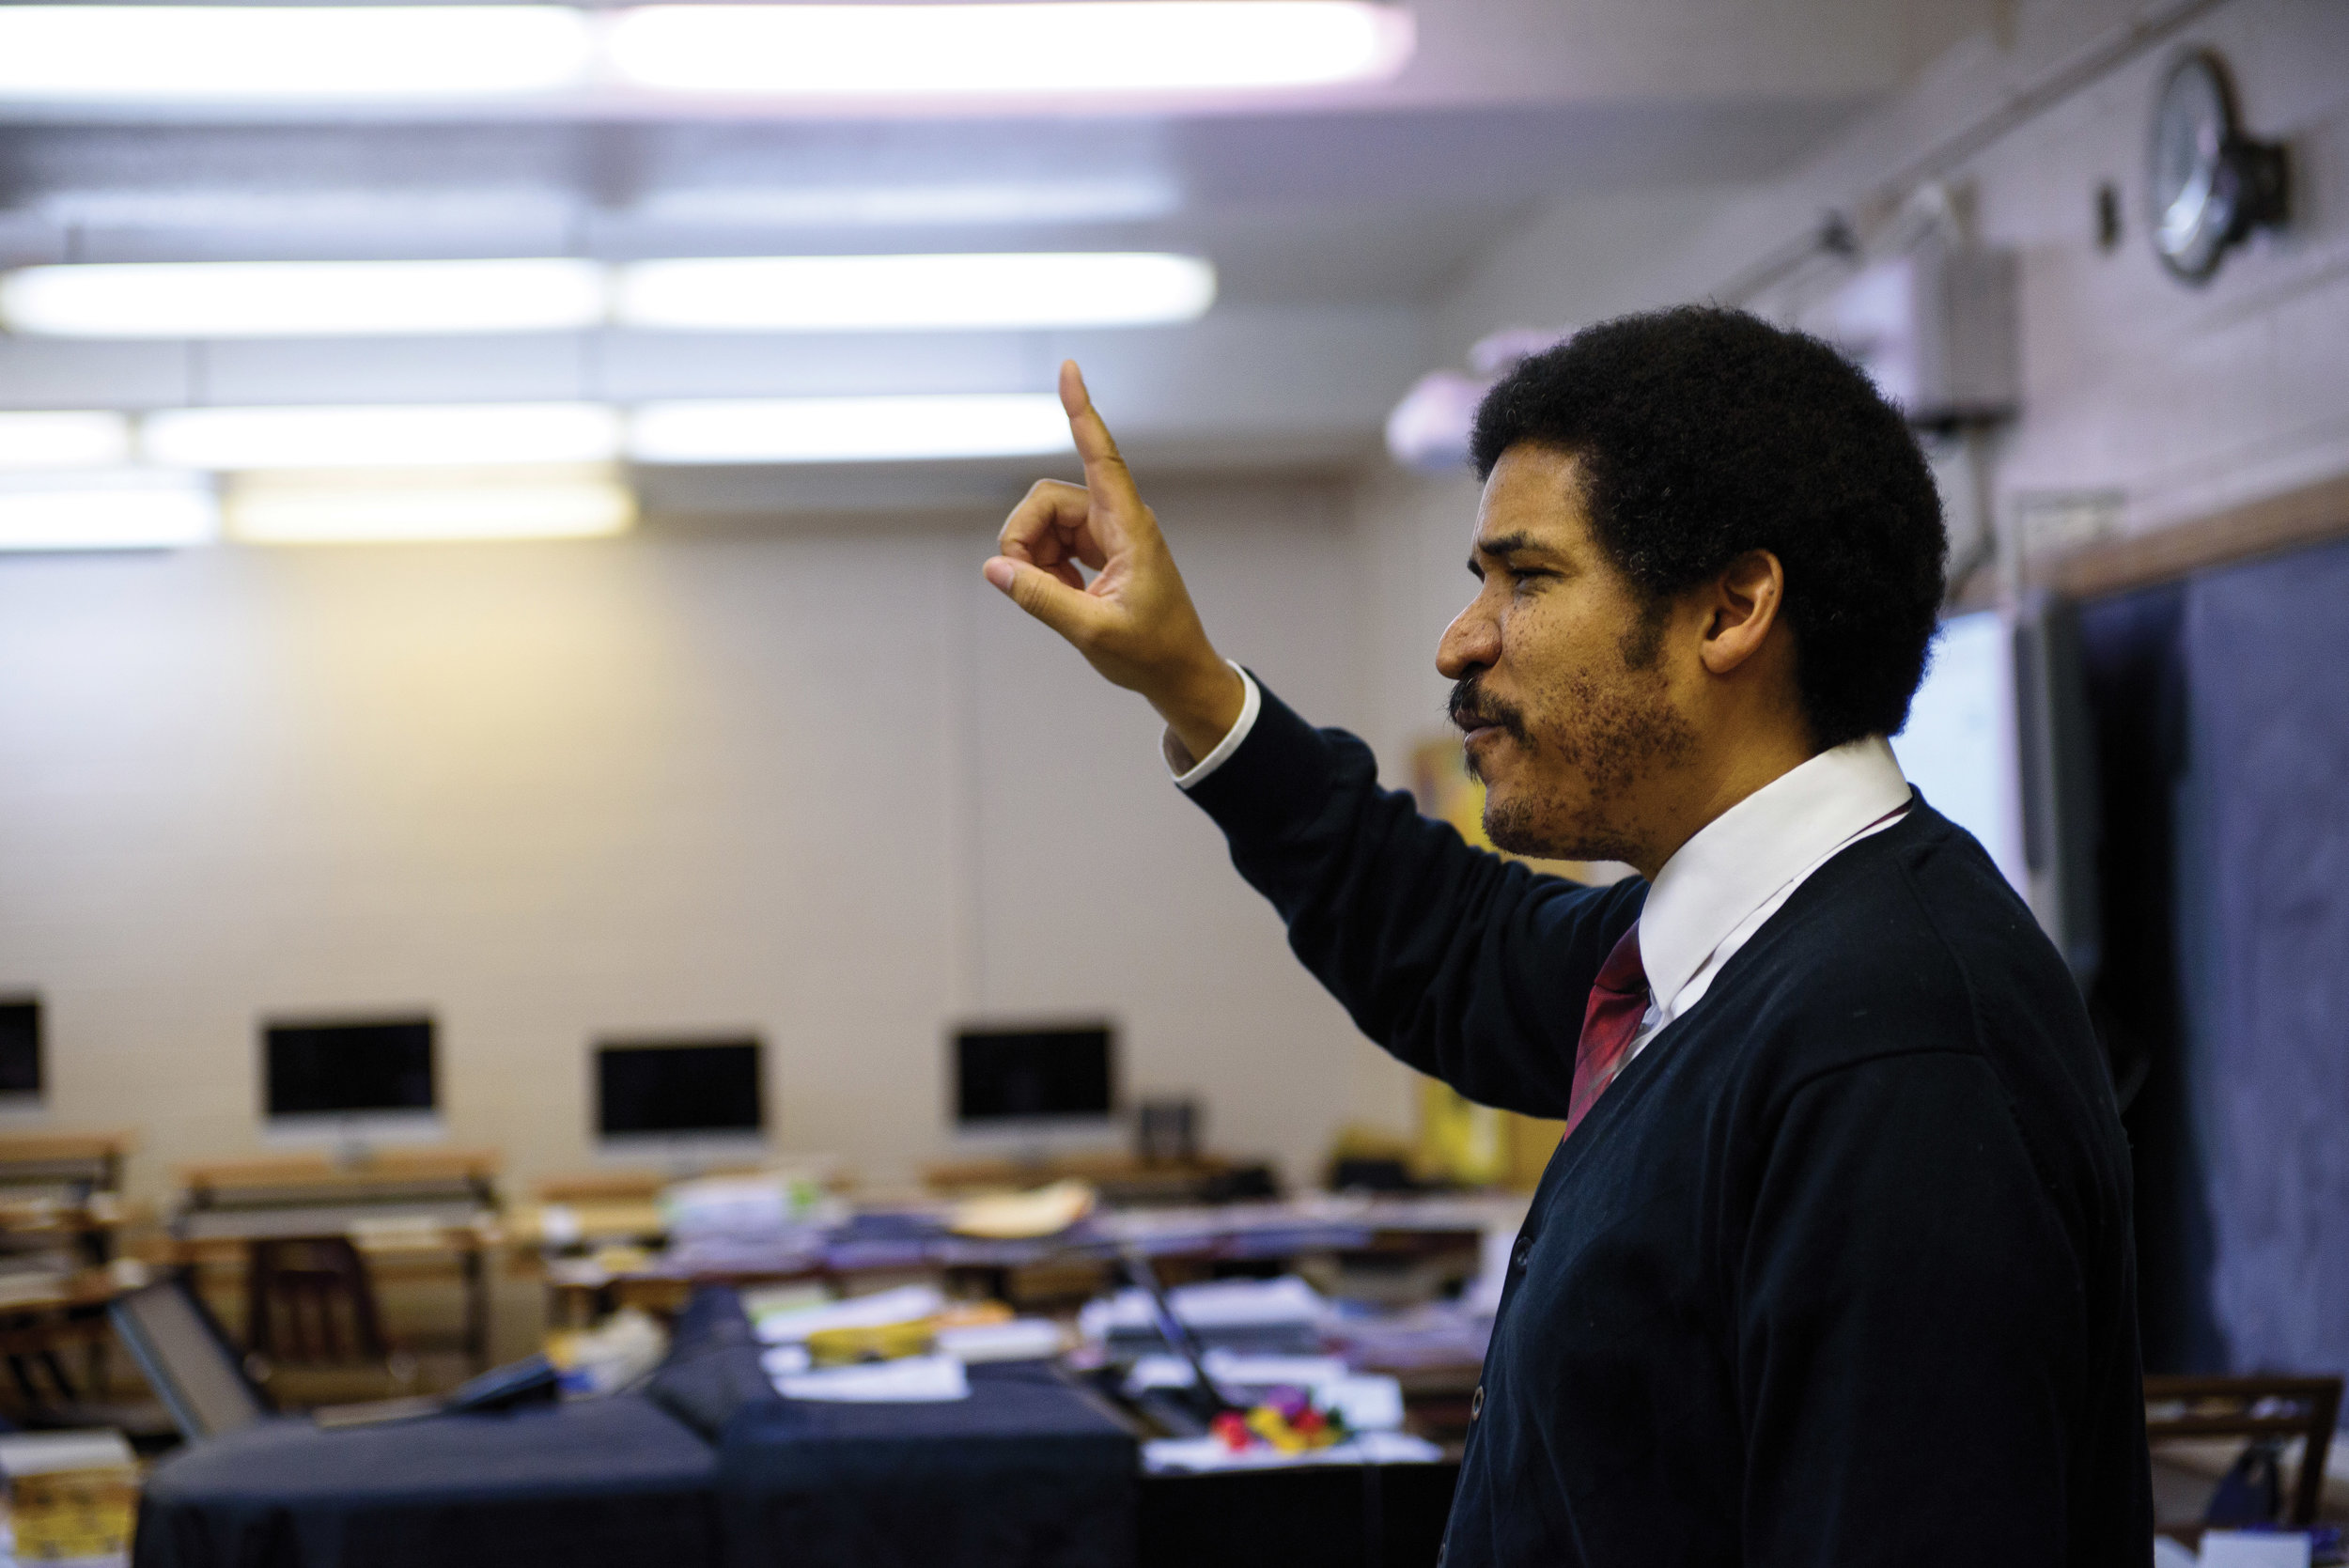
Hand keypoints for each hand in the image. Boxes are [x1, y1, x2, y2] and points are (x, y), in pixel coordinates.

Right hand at [984, 360, 1245, 763]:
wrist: (1178, 673)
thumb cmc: (1149, 653)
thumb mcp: (1092, 632)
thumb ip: (1040, 599)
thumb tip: (995, 568)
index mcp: (1130, 528)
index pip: (1101, 456)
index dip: (1081, 412)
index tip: (1069, 368)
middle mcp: (1119, 519)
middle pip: (1047, 499)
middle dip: (1023, 537)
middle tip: (1022, 584)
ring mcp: (1108, 533)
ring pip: (1046, 521)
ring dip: (1034, 558)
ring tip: (1054, 600)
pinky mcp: (1100, 550)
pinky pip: (1054, 542)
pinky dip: (1045, 569)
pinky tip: (1063, 598)